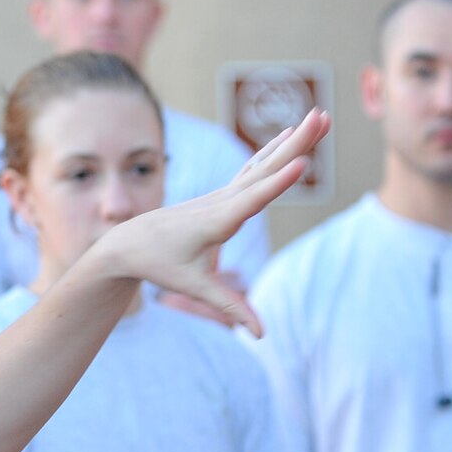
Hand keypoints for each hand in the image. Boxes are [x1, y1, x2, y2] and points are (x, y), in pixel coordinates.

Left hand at [97, 112, 327, 336]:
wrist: (128, 242)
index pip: (253, 199)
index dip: (278, 183)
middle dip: (296, 144)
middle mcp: (221, 201)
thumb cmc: (160, 265)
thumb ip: (229, 307)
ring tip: (318, 116)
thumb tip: (260, 335)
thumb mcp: (193, 287)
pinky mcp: (223, 195)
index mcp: (216, 222)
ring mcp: (222, 193)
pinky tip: (288, 133)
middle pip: (265, 168)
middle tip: (323, 117)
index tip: (302, 163)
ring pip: (262, 162)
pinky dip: (273, 149)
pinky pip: (253, 167)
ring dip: (291, 139)